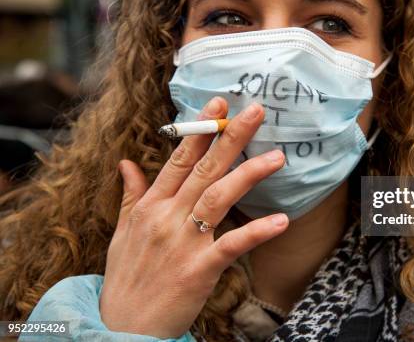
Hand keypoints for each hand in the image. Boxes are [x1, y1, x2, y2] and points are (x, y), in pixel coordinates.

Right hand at [100, 97, 287, 337]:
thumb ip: (131, 195)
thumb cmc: (126, 277)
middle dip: (229, 137)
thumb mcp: (123, 232)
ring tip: (277, 157)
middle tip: (255, 111)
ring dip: (248, 174)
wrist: (123, 327)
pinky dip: (256, 233)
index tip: (219, 104)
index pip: (179, 159)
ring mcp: (183, 243)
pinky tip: (281, 220)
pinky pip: (232, 246)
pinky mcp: (199, 270)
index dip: (200, 129)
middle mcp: (167, 217)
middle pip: (203, 169)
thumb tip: (126, 162)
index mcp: (151, 206)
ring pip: (218, 197)